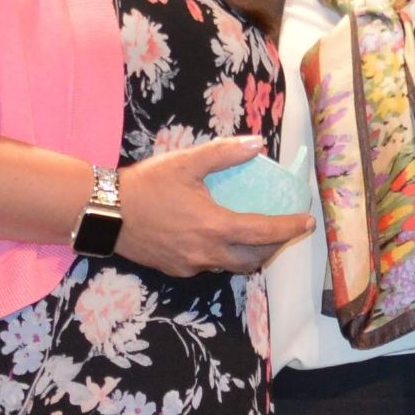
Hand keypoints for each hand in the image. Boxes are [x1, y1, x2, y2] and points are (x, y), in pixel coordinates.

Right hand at [116, 135, 315, 276]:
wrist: (106, 212)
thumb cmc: (147, 184)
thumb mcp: (187, 162)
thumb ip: (224, 154)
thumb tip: (257, 145)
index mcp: (215, 227)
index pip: (265, 233)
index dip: (290, 228)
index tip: (308, 221)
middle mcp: (208, 253)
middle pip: (254, 258)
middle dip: (275, 245)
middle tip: (284, 228)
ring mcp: (192, 265)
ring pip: (233, 266)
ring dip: (250, 253)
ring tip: (256, 234)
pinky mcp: (177, 269)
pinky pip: (210, 266)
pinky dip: (224, 254)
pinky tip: (218, 237)